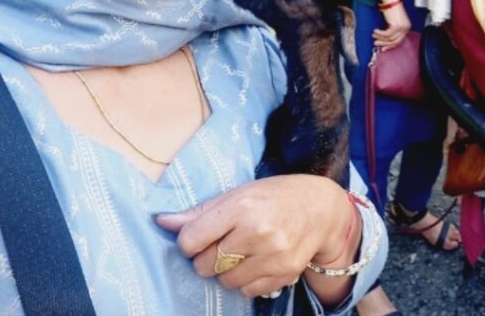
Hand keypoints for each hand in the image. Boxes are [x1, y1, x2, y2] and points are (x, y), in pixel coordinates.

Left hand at [156, 174, 353, 299]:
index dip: (190, 241)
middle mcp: (258, 232)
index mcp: (243, 207)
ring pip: (226, 281)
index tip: (201, 235)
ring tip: (243, 252)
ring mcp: (274, 256)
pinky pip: (248, 290)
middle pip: (205, 264)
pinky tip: (259, 261)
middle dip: (208, 257)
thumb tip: (161, 222)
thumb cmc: (275, 196)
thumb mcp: (240, 193)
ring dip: (228, 270)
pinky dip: (247, 280)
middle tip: (224, 243)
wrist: (323, 208)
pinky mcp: (285, 273)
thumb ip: (201, 212)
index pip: (190, 240)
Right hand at [373, 0, 411, 49]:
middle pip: (395, 41)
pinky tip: (375, 31)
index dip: (390, 45)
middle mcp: (406, 28)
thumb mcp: (394, 21)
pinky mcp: (397, 25)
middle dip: (384, 44)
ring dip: (380, 38)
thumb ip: (392, 30)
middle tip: (376, 43)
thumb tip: (385, 40)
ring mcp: (402, 27)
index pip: (399, 40)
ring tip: (374, 36)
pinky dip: (380, 34)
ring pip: (390, 38)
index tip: (383, 48)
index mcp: (407, 27)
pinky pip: (387, 34)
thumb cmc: (391, 9)